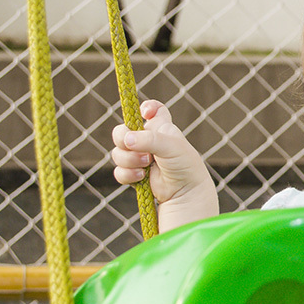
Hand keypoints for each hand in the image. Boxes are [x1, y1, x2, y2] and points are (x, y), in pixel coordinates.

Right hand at [111, 100, 217, 229]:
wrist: (186, 195)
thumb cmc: (184, 166)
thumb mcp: (171, 146)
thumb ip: (149, 139)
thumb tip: (126, 140)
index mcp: (163, 128)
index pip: (153, 110)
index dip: (147, 108)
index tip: (145, 113)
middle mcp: (150, 141)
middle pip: (123, 130)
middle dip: (123, 137)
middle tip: (133, 145)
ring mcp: (141, 159)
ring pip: (118, 152)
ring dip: (128, 158)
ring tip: (146, 164)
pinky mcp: (135, 176)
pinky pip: (119, 171)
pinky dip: (126, 173)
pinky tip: (140, 177)